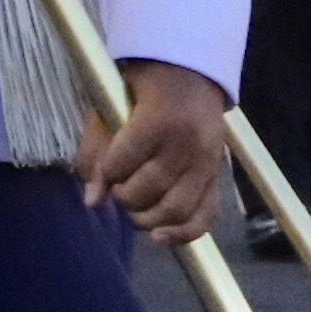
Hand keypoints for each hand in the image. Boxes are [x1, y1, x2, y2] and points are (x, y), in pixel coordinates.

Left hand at [81, 60, 227, 245]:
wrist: (191, 75)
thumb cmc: (141, 92)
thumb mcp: (108, 111)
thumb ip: (94, 154)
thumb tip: (93, 201)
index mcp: (160, 121)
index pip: (121, 164)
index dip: (106, 173)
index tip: (105, 169)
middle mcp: (189, 146)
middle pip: (147, 191)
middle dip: (124, 196)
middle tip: (119, 186)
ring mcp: (208, 164)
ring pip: (175, 209)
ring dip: (145, 215)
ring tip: (135, 204)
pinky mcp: (217, 177)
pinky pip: (206, 216)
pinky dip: (183, 233)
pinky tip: (159, 236)